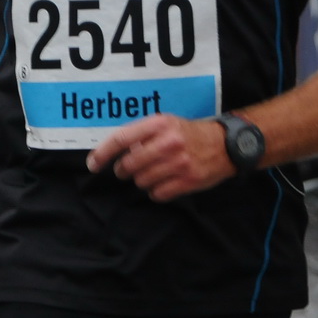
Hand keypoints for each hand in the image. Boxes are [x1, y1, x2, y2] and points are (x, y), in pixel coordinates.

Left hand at [86, 114, 235, 201]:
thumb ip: (141, 134)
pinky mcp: (188, 180)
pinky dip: (156, 191)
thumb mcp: (166, 124)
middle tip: (129, 169)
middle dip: (124, 170)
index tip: (93, 165)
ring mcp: (178, 163)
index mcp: (159, 124)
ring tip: (155, 172)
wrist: (225, 144)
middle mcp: (168, 142)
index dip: (102, 154)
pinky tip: (165, 181)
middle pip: (128, 165)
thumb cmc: (189, 134)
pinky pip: (157, 194)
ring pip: (141, 182)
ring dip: (142, 180)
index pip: (121, 139)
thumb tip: (112, 152)